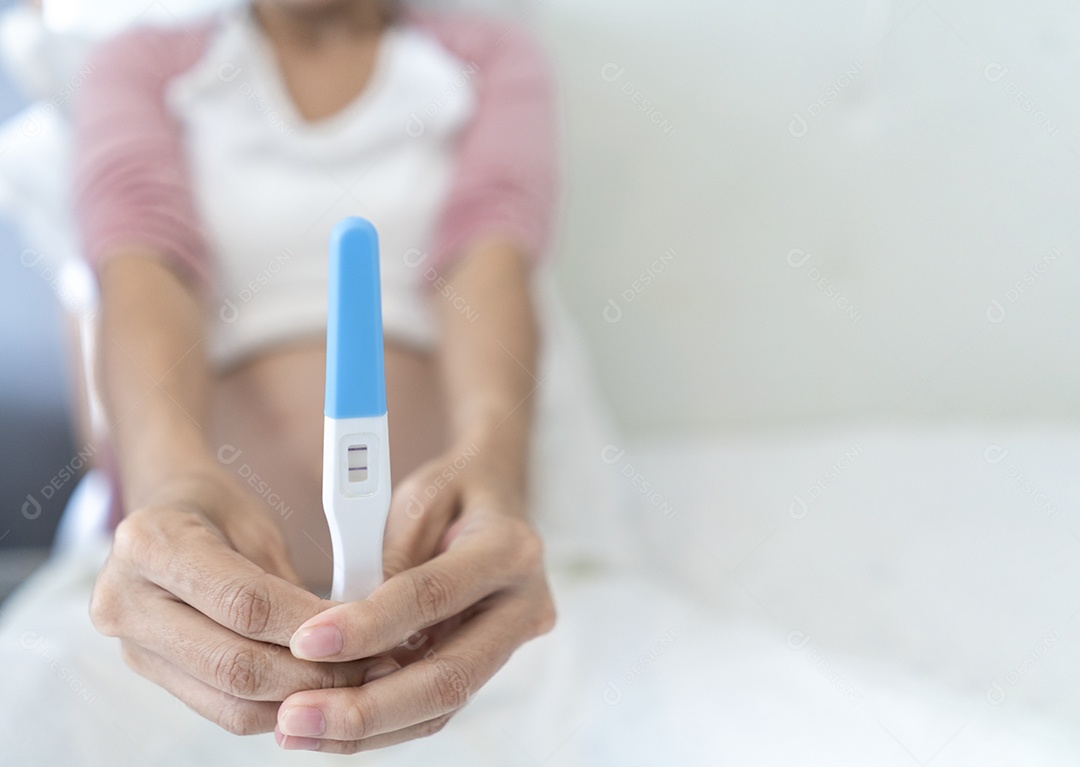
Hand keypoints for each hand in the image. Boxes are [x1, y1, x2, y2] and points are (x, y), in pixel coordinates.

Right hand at [89, 466, 397, 734]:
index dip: (309, 626)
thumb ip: (289, 583)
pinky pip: (220, 709)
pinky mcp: (149, 673)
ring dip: (300, 702)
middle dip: (312, 674)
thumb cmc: (215, 510)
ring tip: (355, 686)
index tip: (362, 632)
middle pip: (234, 665)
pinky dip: (275, 708)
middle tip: (371, 669)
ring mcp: (132, 644)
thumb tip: (346, 634)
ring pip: (228, 701)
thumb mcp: (256, 524)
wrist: (164, 516)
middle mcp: (126, 599)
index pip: (244, 602)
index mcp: (152, 543)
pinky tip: (317, 693)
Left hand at [274, 442, 555, 752]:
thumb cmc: (453, 492)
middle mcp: (522, 605)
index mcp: (509, 549)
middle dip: (368, 708)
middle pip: (449, 678)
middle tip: (298, 717)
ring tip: (297, 728)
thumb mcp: (417, 498)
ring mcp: (509, 643)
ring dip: (365, 729)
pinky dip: (376, 724)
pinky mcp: (484, 666)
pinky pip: (430, 708)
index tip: (306, 641)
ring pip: (440, 707)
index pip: (435, 596)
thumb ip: (387, 554)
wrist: (495, 501)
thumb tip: (340, 618)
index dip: (370, 624)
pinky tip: (325, 726)